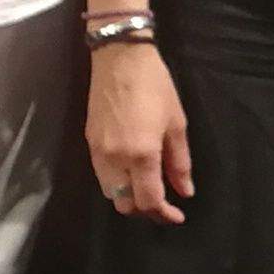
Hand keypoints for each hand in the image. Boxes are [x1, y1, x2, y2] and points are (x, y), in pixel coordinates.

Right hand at [87, 44, 192, 224]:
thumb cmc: (155, 86)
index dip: (164, 214)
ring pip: (110, 193)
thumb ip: (180, 163)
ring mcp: (98, 151)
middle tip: (163, 203)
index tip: (178, 215)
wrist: (119, 58)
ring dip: (129, 198)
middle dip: (145, 210)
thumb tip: (185, 191)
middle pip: (125, 204)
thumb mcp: (176, 124)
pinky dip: (117, 183)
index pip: (149, 201)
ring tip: (147, 188)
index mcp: (142, 154)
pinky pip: (101, 176)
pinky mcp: (89, 142)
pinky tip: (131, 172)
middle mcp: (115, 158)